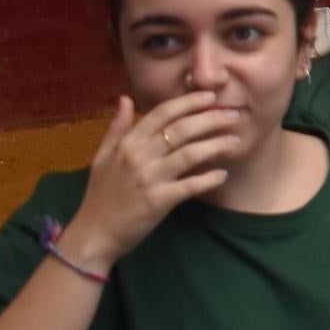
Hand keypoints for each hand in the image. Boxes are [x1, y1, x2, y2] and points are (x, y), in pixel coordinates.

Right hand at [66, 93, 240, 267]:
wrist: (93, 233)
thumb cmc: (100, 195)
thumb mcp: (102, 157)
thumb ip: (117, 128)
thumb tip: (125, 99)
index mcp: (127, 143)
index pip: (162, 114)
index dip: (188, 102)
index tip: (211, 97)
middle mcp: (138, 156)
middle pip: (181, 129)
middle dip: (210, 119)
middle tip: (234, 115)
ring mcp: (148, 178)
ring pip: (189, 154)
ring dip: (216, 146)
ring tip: (235, 142)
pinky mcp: (158, 200)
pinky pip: (190, 185)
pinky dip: (208, 179)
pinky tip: (222, 174)